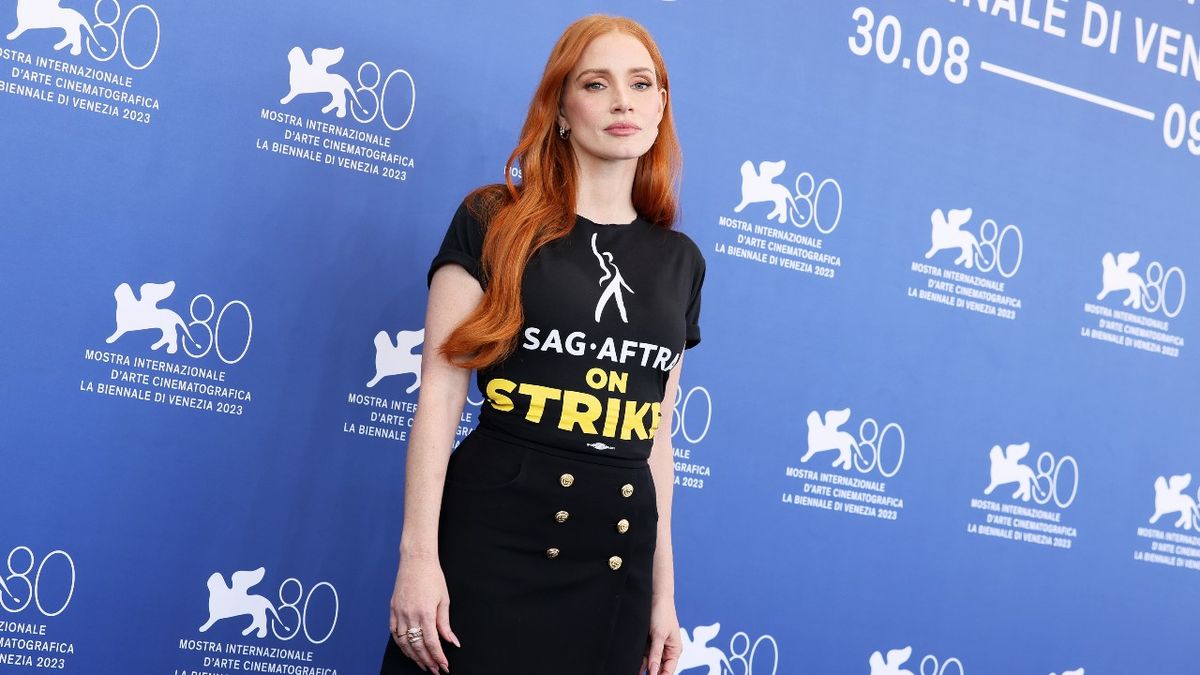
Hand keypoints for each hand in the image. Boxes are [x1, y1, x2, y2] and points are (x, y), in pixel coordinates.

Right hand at [389, 555, 460, 672]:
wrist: (416, 560)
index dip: (437, 657)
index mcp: (426, 612)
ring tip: (423, 664)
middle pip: (417, 646)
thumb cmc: (433, 577)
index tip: (444, 666)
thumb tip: (451, 642)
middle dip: (427, 661)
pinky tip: (408, 650)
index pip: (431, 643)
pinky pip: (394, 633)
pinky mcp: (392, 609)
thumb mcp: (444, 600)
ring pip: (403, 643)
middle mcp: (410, 615)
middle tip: (435, 670)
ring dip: (413, 656)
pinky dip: (401, 644)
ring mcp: (399, 612)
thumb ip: (445, 624)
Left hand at [640, 595, 680, 674]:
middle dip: (651, 673)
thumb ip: (655, 654)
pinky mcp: (648, 642)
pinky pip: (643, 656)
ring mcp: (657, 647)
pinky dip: (639, 661)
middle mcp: (667, 650)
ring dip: (643, 668)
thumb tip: (653, 671)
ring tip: (633, 672)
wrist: (655, 596)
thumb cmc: (662, 613)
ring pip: (649, 664)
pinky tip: (633, 666)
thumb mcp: (659, 635)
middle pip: (658, 669)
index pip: (668, 671)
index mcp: (675, 650)